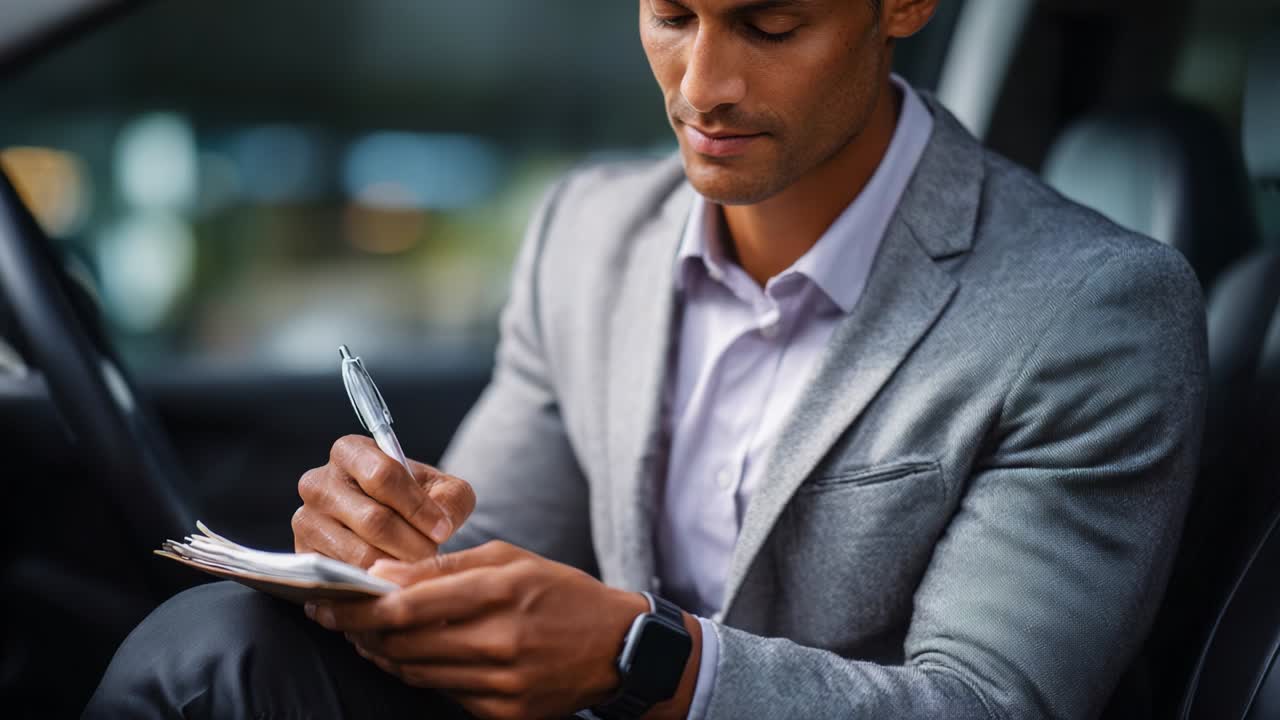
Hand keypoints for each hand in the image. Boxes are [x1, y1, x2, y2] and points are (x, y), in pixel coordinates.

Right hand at [291, 435, 475, 567]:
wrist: (389, 525)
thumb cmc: (415, 501)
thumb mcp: (442, 490)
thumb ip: (450, 500)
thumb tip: (440, 524)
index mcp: (350, 452)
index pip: (383, 475)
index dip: (417, 506)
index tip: (443, 530)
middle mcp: (319, 482)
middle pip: (373, 520)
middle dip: (412, 544)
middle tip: (432, 557)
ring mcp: (306, 520)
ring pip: (359, 554)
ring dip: (396, 567)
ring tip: (416, 569)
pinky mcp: (303, 555)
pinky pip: (342, 577)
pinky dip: (374, 584)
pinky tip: (393, 582)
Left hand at [305, 542, 700, 719]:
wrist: (618, 647)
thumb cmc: (560, 592)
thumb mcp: (509, 560)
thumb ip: (443, 568)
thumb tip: (381, 574)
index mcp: (500, 592)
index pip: (408, 605)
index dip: (359, 606)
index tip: (329, 599)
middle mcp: (500, 642)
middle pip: (403, 644)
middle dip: (359, 631)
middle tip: (336, 616)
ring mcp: (502, 683)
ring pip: (416, 673)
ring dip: (382, 654)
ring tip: (366, 634)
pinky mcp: (505, 712)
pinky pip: (442, 693)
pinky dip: (418, 673)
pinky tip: (408, 656)